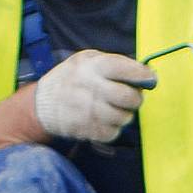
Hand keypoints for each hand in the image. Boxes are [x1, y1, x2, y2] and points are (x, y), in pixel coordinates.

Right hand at [34, 50, 155, 141]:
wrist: (42, 103)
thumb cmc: (73, 78)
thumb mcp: (88, 60)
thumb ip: (117, 63)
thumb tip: (149, 74)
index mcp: (91, 66)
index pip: (124, 69)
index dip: (141, 75)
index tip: (150, 79)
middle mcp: (89, 87)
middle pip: (128, 97)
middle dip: (136, 98)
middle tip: (131, 97)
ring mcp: (86, 110)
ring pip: (124, 117)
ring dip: (124, 114)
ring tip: (114, 108)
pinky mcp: (85, 130)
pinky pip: (113, 132)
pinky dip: (113, 127)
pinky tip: (104, 119)